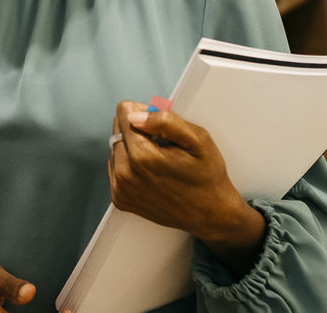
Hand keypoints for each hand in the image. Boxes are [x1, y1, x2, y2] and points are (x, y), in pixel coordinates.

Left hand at [109, 102, 265, 277]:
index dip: (145, 113)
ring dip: (132, 148)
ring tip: (159, 161)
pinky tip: (151, 172)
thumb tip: (134, 115)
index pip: (123, 113)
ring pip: (116, 148)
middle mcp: (125, 174)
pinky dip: (130, 164)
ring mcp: (121, 189)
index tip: (160, 127)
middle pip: (118, 129)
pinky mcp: (120, 198)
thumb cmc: (207, 177)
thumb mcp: (198, 140)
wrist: (210, 215)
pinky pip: (116, 166)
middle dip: (138, 131)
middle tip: (164, 145)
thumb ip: (166, 121)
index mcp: (143, 157)